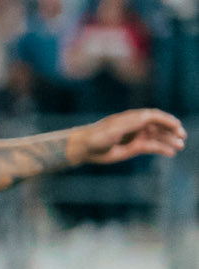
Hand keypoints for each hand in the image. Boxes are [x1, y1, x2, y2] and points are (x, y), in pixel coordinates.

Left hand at [71, 109, 186, 166]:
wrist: (86, 147)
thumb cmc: (99, 134)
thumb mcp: (116, 127)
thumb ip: (133, 122)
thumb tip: (150, 117)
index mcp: (133, 117)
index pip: (154, 116)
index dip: (167, 120)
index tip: (176, 126)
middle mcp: (137, 125)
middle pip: (159, 126)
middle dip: (171, 130)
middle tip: (182, 136)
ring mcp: (136, 136)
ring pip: (157, 137)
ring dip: (169, 141)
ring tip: (180, 146)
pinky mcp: (134, 148)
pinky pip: (151, 147)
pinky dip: (162, 149)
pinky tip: (171, 152)